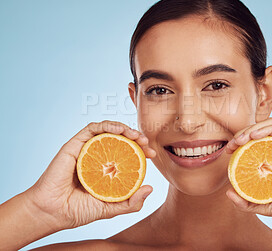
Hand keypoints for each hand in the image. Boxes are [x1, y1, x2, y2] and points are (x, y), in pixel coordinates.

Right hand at [24, 120, 155, 230]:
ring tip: (135, 135)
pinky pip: (92, 129)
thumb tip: (150, 188)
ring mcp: (87, 149)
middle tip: (146, 142)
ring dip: (124, 128)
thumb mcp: (111, 208)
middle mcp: (98, 156)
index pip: (128, 153)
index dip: (142, 150)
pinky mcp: (75, 144)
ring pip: (108, 130)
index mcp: (107, 169)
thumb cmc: (79, 210)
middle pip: (121, 140)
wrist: (54, 212)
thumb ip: (131, 202)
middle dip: (136, 137)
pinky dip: (107, 125)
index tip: (152, 154)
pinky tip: (119, 130)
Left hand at [225, 117, 271, 224]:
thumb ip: (249, 201)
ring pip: (271, 125)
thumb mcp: (268, 204)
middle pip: (261, 131)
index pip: (256, 142)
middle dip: (243, 134)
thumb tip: (228, 193)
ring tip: (240, 139)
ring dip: (253, 129)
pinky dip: (267, 129)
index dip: (240, 142)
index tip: (228, 151)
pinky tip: (254, 136)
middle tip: (231, 144)